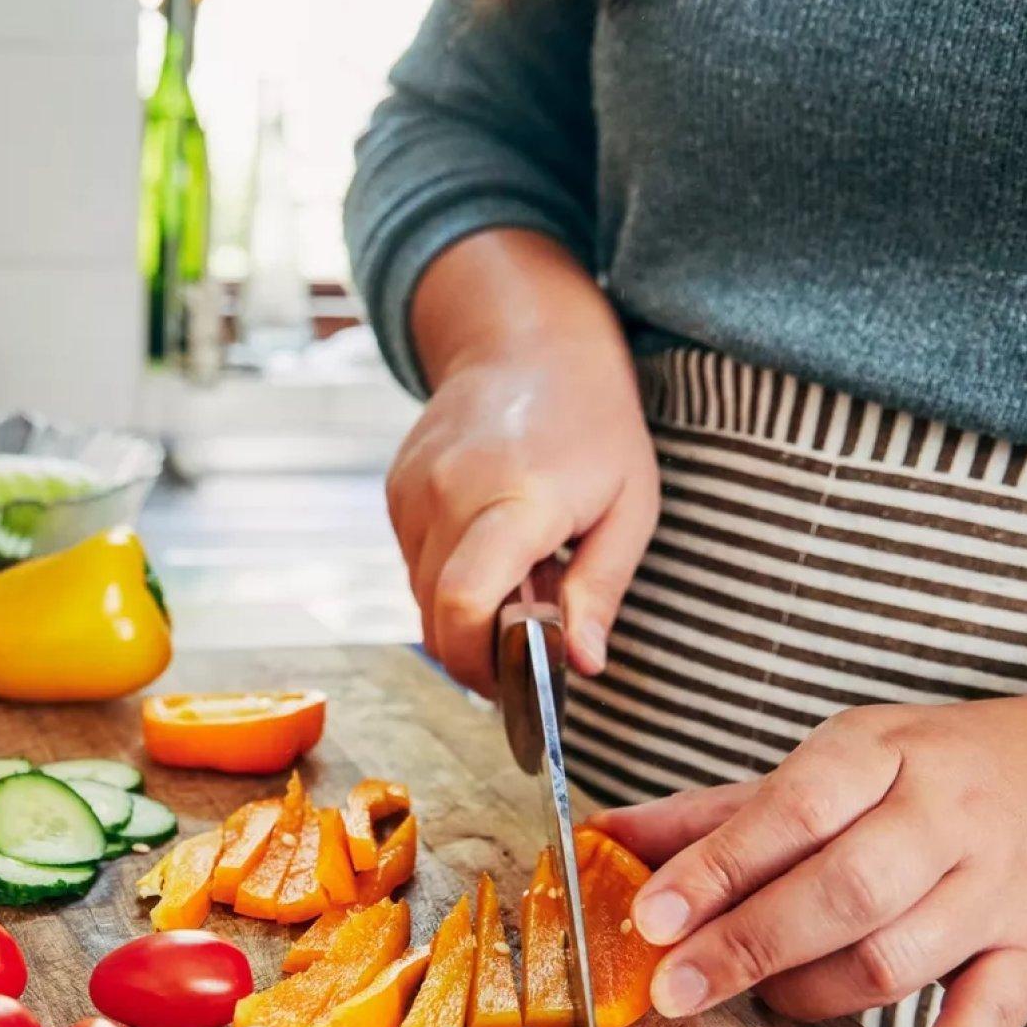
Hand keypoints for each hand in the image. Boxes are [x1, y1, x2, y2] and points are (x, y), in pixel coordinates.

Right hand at [387, 347, 658, 694]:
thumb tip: (583, 664)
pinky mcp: (396, 490)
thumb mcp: (630, 507)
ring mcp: (414, 488)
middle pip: (436, 614)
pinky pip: (413, 565)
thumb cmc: (593, 426)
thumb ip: (601, 590)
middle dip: (473, 653)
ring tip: (513, 586)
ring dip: (461, 615)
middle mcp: (450, 490)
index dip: (479, 660)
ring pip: (420, 596)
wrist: (527, 343)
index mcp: (519, 496)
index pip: (466, 600)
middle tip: (520, 653)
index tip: (514, 683)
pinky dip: (445, 580)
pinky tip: (486, 553)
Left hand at [595, 691, 1026, 1026]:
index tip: (650, 915)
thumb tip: (602, 836)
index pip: (792, 809)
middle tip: (674, 990)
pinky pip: (994, 1014)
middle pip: (842, 890)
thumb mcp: (833, 761)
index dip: (718, 867)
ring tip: (766, 1002)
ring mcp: (994, 888)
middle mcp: (944, 816)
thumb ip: (718, 811)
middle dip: (748, 944)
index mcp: (880, 753)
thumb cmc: (929, 771)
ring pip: (896, 957)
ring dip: (813, 993)